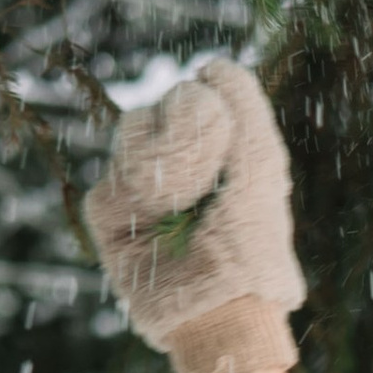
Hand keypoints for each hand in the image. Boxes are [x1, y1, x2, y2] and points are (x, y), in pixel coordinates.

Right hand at [85, 62, 303, 372]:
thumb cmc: (252, 239)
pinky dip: (133, 188)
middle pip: (159, 107)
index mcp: (222, 155)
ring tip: (181, 202)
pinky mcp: (112, 217)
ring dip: (159, 158)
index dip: (205, 109)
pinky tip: (153, 216)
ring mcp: (144, 191)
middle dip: (182, 132)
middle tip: (202, 178)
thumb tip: (212, 65)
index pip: (196, 98)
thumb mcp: (260, 163)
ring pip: (132, 131)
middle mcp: (182, 169)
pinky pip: (111, 176)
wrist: (219, 307)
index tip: (221, 136)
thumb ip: (243, 106)